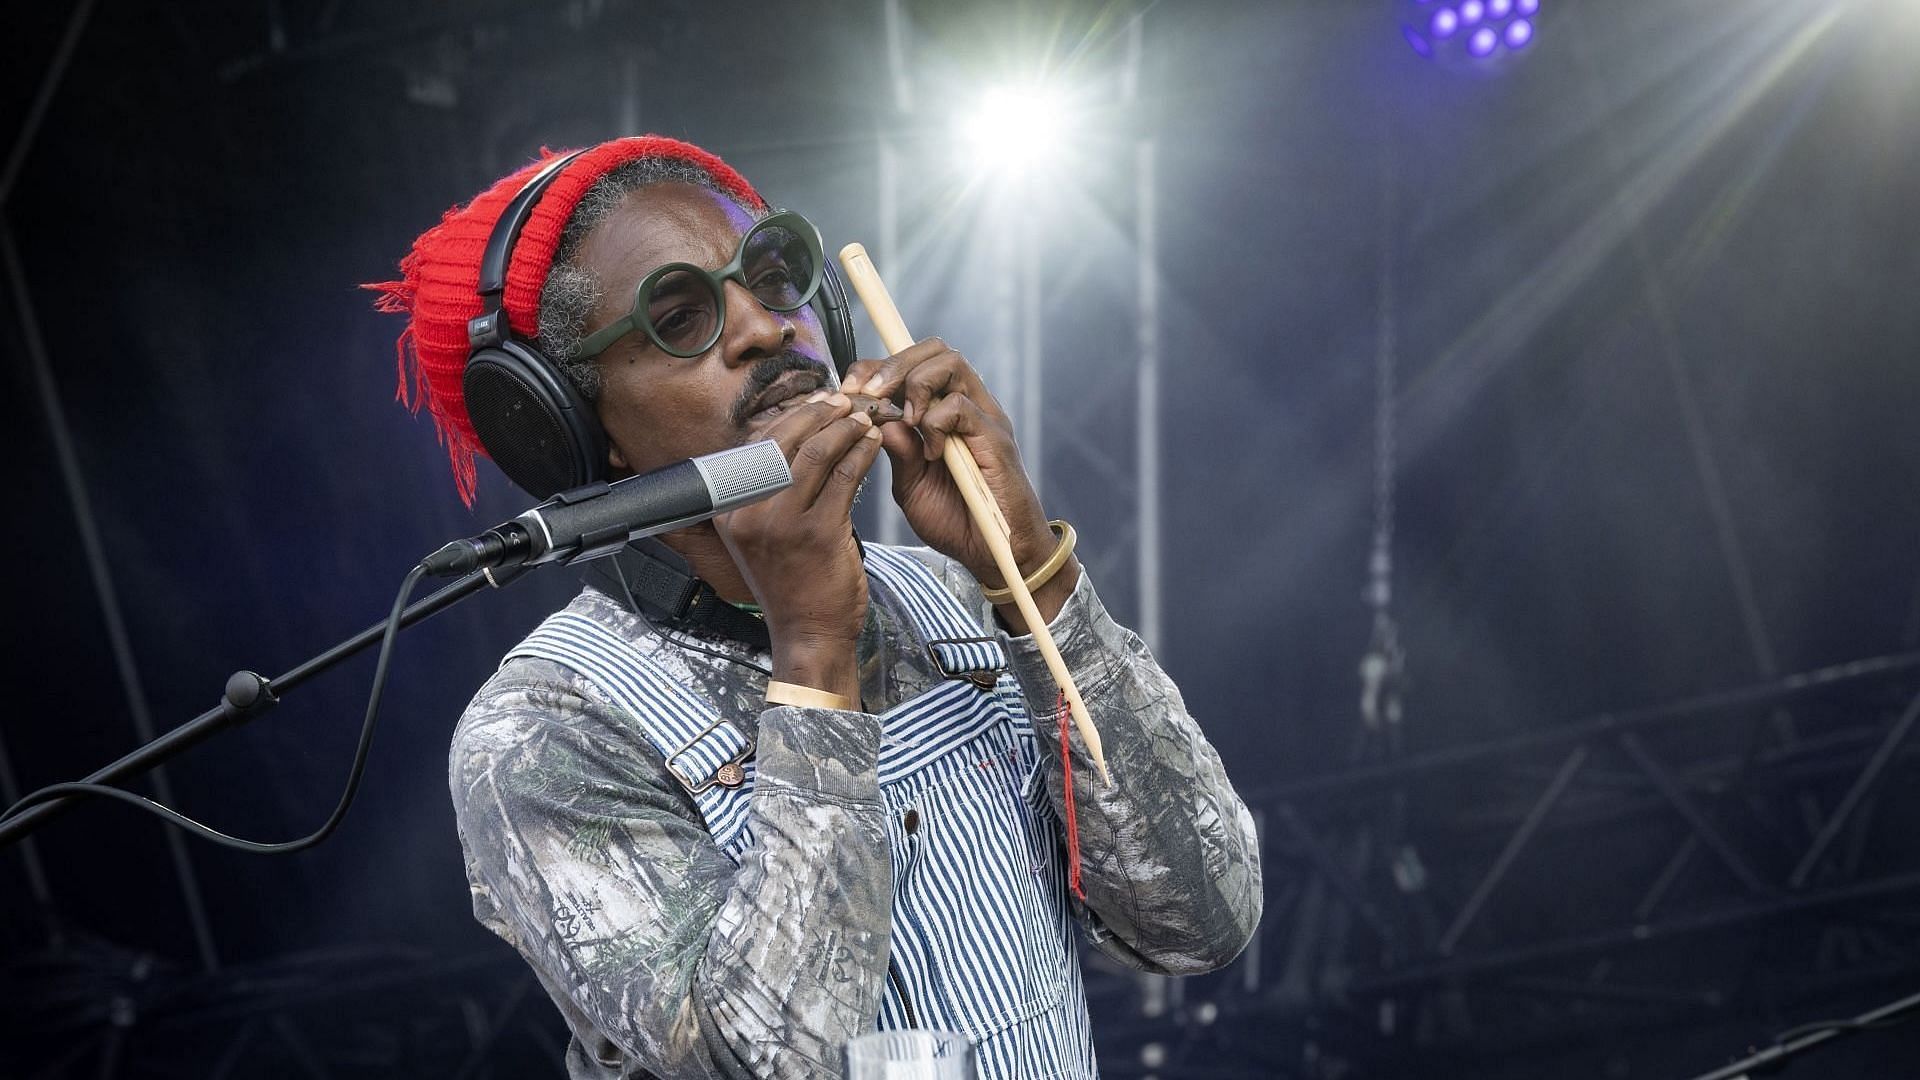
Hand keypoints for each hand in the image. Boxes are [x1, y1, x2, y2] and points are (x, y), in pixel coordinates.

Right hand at [711, 392, 882, 698]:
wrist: (809, 634)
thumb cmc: (795, 582)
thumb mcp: (764, 533)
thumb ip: (772, 489)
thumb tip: (796, 435)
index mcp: (731, 507)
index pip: (759, 442)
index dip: (794, 414)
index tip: (821, 402)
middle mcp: (749, 511)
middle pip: (786, 439)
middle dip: (822, 412)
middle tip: (849, 401)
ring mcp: (781, 523)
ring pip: (817, 453)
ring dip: (846, 428)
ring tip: (867, 420)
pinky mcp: (817, 534)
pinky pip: (844, 478)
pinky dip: (863, 454)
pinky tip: (875, 445)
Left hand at [842, 340, 1077, 629]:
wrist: (995, 555)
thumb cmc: (956, 521)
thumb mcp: (911, 485)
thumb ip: (897, 450)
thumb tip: (876, 417)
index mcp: (945, 412)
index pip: (914, 363)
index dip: (878, 368)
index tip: (849, 392)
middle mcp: (968, 406)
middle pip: (934, 350)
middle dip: (893, 365)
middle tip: (868, 394)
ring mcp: (984, 418)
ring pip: (950, 364)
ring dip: (916, 384)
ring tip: (903, 418)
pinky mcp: (995, 438)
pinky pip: (961, 406)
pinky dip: (936, 422)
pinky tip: (931, 453)